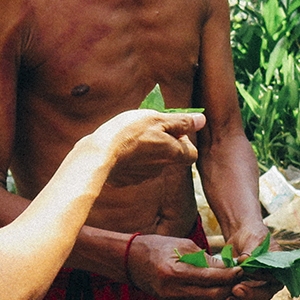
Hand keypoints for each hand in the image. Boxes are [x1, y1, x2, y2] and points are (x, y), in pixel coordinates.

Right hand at [86, 110, 203, 186]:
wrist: (98, 156)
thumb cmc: (129, 133)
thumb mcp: (157, 119)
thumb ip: (181, 121)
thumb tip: (202, 120)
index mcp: (173, 154)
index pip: (192, 153)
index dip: (185, 140)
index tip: (171, 129)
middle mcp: (161, 169)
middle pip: (170, 156)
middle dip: (164, 143)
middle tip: (148, 128)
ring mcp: (143, 176)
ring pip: (152, 162)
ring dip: (146, 150)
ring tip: (130, 136)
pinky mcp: (126, 180)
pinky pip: (134, 168)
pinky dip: (130, 159)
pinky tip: (119, 149)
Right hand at [124, 232, 245, 299]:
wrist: (131, 261)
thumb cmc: (157, 247)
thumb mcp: (183, 245)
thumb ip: (205, 258)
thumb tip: (228, 266)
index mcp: (176, 273)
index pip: (211, 278)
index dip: (229, 275)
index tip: (242, 269)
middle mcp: (175, 291)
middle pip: (213, 295)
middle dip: (230, 287)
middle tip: (242, 278)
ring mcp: (174, 299)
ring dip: (223, 294)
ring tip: (235, 283)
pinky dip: (212, 296)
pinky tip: (221, 288)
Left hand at [222, 226, 281, 299]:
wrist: (241, 238)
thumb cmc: (252, 236)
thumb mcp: (253, 240)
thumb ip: (251, 251)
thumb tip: (245, 260)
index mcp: (280, 268)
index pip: (274, 278)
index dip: (261, 278)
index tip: (246, 272)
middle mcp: (273, 281)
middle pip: (265, 294)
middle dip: (250, 294)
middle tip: (235, 289)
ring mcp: (260, 288)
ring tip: (227, 299)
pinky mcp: (247, 292)